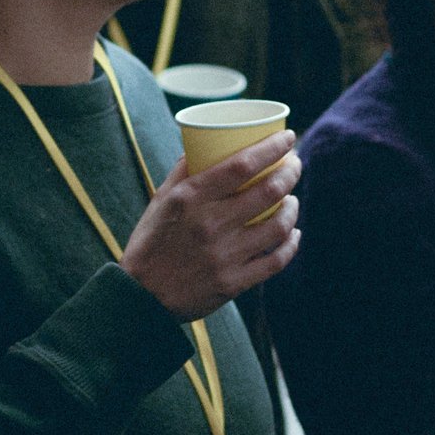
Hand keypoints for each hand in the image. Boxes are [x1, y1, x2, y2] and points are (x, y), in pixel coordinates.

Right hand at [122, 130, 301, 322]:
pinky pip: (276, 260)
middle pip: (268, 191)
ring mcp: (224, 256)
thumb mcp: (160, 201)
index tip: (288, 137)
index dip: (272, 148)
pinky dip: (291, 244)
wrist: (141, 297)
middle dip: (290, 172)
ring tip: (292, 199)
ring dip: (293, 207)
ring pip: (279, 225)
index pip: (242, 165)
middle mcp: (210, 225)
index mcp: (190, 199)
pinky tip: (294, 233)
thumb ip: (183, 172)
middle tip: (293, 165)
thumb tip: (204, 143)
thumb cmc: (151, 242)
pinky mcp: (233, 282)